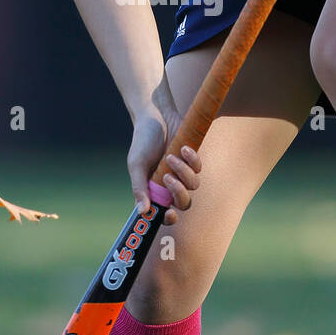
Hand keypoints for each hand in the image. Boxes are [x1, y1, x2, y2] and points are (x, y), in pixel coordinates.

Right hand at [127, 96, 201, 225]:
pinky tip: (182, 147)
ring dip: (183, 172)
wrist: (155, 115)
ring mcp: (183, 172)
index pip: (164, 213)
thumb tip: (142, 212)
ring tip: (170, 156)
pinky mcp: (192, 160)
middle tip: (168, 178)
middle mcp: (170, 185)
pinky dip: (191, 159)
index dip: (168, 218)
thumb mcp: (136, 164)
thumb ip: (139, 188)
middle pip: (184, 203)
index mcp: (154, 190)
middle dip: (179, 194)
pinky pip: (198, 167)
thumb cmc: (142, 140)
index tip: (169, 214)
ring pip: (193, 185)